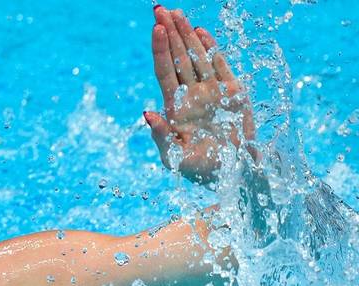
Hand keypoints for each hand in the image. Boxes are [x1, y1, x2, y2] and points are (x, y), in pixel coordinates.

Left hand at [145, 6, 256, 185]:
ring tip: (176, 13)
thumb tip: (147, 114)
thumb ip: (162, 136)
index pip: (165, 71)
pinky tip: (201, 32)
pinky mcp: (232, 92)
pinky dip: (211, 48)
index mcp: (175, 107)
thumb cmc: (200, 170)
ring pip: (197, 56)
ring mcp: (211, 91)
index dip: (160, 49)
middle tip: (160, 8)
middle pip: (178, 57)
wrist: (233, 174)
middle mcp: (191, 95)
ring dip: (187, 35)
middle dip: (170, 33)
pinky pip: (219, 65)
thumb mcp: (175, 157)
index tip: (156, 28)